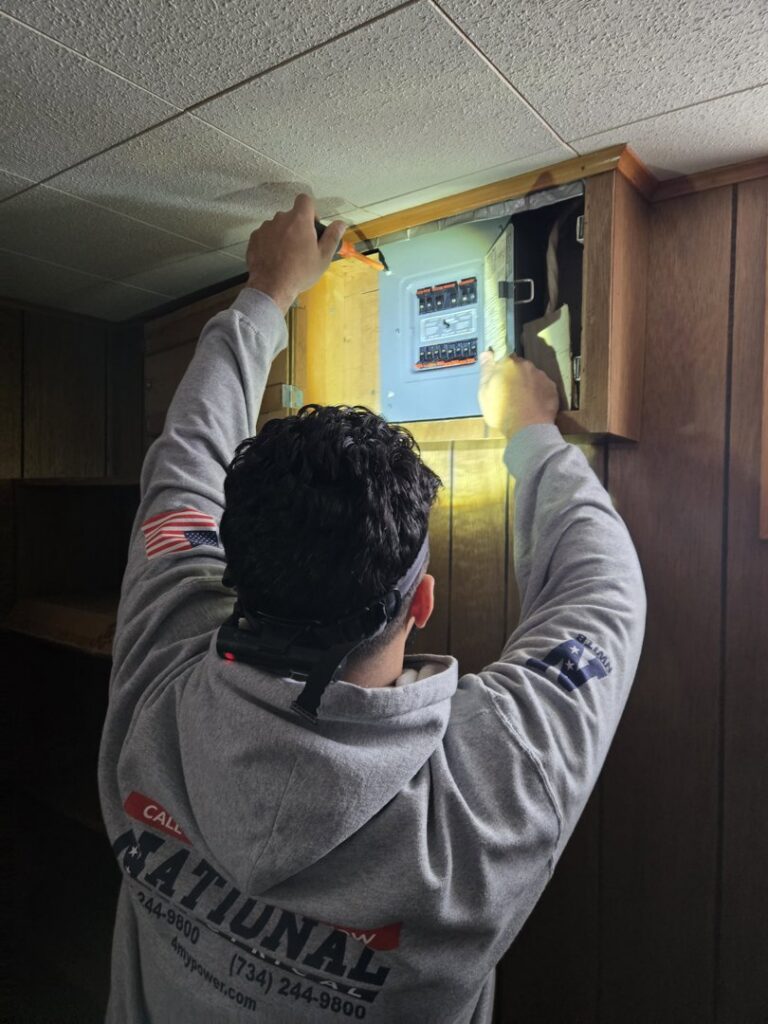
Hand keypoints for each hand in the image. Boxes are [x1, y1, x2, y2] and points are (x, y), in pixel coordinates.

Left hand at [244, 193, 345, 314]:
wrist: (271, 287)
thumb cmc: (300, 272)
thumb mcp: (323, 257)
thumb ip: (332, 237)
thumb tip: (341, 223)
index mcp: (299, 220)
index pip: (305, 200)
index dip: (310, 211)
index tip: (311, 227)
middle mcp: (280, 218)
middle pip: (291, 216)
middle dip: (296, 227)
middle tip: (301, 248)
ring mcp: (265, 227)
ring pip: (278, 226)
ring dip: (283, 236)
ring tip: (286, 257)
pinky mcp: (254, 238)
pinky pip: (265, 236)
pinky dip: (270, 243)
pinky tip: (274, 259)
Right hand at [478, 351, 558, 439]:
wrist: (528, 428)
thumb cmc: (501, 411)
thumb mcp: (484, 392)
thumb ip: (486, 371)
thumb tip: (487, 353)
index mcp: (508, 363)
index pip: (502, 355)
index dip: (500, 365)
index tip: (497, 376)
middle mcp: (526, 365)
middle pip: (518, 366)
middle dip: (514, 374)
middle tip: (509, 391)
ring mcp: (541, 376)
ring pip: (532, 375)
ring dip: (527, 383)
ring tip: (523, 400)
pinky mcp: (552, 388)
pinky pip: (543, 386)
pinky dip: (539, 392)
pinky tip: (534, 404)